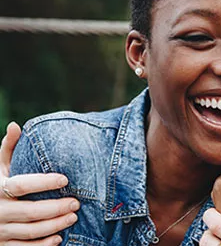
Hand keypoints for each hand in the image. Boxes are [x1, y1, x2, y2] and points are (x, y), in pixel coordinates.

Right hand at [0, 122, 79, 244]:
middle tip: (77, 202)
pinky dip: (42, 245)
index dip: (43, 182)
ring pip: (29, 232)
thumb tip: (15, 125)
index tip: (65, 178)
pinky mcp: (2, 245)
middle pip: (29, 212)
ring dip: (54, 226)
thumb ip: (8, 148)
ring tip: (73, 217)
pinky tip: (58, 239)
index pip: (21, 186)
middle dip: (56, 208)